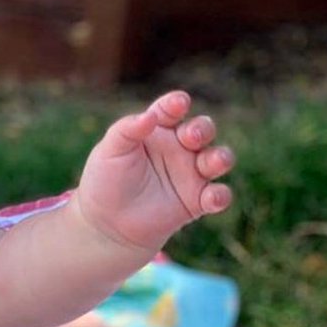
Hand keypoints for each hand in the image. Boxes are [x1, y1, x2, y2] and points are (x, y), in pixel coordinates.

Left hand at [76, 90, 233, 251]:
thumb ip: (127, 130)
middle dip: (202, 129)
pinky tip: (212, 197)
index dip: (176, 104)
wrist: (105, 223)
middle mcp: (180, 148)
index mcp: (158, 130)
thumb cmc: (106, 181)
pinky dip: (220, 196)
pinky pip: (218, 196)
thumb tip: (149, 116)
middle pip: (202, 130)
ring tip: (214, 162)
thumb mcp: (110, 151)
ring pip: (218, 159)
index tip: (178, 103)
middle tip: (191, 136)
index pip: (171, 111)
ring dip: (221, 158)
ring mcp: (191, 174)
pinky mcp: (197, 202)